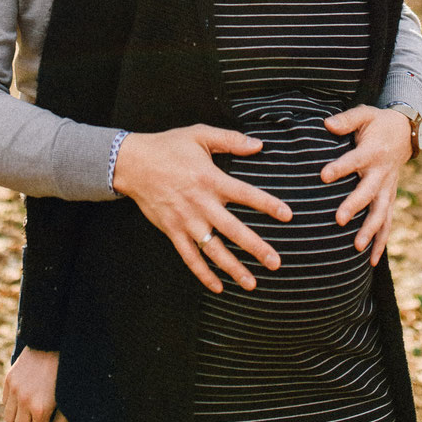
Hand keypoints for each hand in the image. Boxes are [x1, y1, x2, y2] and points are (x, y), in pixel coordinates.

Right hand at [2, 347, 68, 421]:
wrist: (52, 343)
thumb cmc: (64, 374)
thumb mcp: (68, 400)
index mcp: (41, 409)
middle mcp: (24, 402)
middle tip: (38, 417)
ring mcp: (14, 390)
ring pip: (9, 419)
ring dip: (19, 416)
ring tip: (29, 405)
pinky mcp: (8, 380)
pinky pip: (5, 402)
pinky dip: (13, 402)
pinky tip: (24, 393)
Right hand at [112, 126, 291, 294]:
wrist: (133, 163)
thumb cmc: (168, 147)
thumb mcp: (199, 134)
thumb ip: (230, 139)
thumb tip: (258, 145)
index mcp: (211, 179)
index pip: (246, 194)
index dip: (268, 204)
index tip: (288, 216)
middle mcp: (201, 203)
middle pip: (234, 230)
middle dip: (256, 248)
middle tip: (276, 263)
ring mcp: (186, 221)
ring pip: (213, 250)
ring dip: (233, 268)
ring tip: (252, 283)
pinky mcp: (173, 231)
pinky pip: (190, 257)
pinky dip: (203, 274)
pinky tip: (218, 286)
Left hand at [321, 106, 412, 265]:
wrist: (405, 133)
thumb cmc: (377, 123)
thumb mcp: (364, 114)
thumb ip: (346, 120)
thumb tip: (326, 124)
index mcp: (373, 151)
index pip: (354, 160)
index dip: (340, 167)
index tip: (323, 175)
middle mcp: (381, 173)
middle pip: (368, 192)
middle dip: (354, 206)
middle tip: (338, 220)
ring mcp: (388, 188)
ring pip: (380, 213)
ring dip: (370, 231)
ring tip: (357, 247)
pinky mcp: (390, 198)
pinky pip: (387, 222)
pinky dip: (382, 241)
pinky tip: (372, 260)